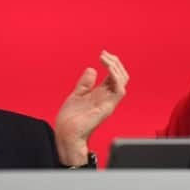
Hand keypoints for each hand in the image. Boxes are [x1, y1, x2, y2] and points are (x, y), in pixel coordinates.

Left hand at [55, 50, 128, 165]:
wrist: (66, 135)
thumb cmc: (70, 120)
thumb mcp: (77, 95)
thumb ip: (85, 83)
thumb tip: (91, 69)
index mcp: (101, 94)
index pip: (114, 76)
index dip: (111, 63)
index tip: (102, 54)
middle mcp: (107, 97)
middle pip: (121, 76)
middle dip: (115, 62)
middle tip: (104, 54)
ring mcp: (108, 102)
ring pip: (123, 81)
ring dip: (115, 67)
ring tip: (105, 58)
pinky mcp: (107, 107)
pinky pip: (119, 91)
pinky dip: (116, 78)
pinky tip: (108, 69)